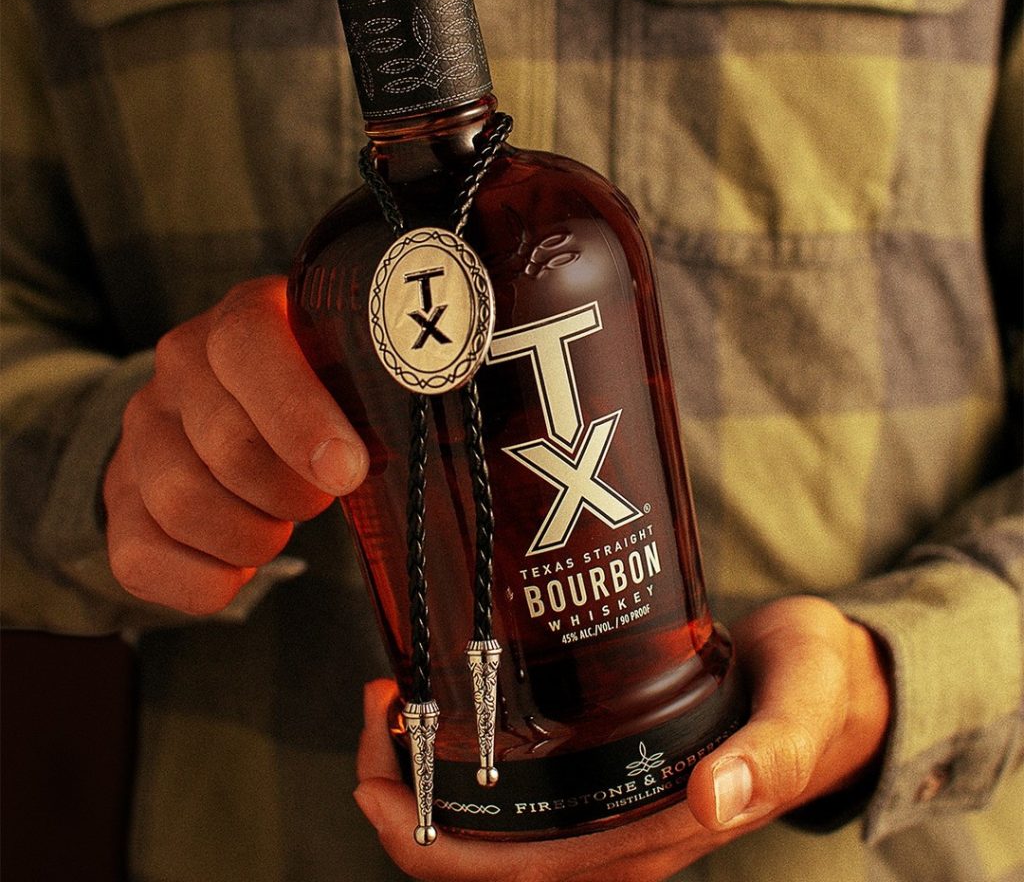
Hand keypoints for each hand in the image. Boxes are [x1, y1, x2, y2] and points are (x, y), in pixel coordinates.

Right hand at [103, 276, 367, 614]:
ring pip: (183, 503)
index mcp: (246, 316)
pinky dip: (205, 581)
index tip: (347, 471)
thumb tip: (450, 405)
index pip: (250, 346)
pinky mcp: (120, 495)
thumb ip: (389, 378)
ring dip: (253, 535)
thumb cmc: (321, 390)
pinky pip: (139, 558)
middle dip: (291, 492)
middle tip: (322, 497)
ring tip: (281, 524)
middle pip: (227, 444)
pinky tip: (240, 565)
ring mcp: (143, 431)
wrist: (234, 406)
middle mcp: (180, 365)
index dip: (299, 416)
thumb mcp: (353, 364)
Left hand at [354, 596, 890, 881]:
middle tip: (375, 719)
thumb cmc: (816, 694)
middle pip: (488, 856)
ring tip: (395, 704)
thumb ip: (768, 756)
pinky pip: (523, 782)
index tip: (380, 781)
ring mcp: (608, 800)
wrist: (831, 682)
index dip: (437, 845)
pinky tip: (450, 700)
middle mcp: (618, 830)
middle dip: (413, 804)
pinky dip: (471, 752)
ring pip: (497, 821)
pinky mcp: (607, 761)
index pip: (523, 875)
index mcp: (653, 834)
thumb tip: (712, 801)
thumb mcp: (801, 712)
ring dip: (433, 775)